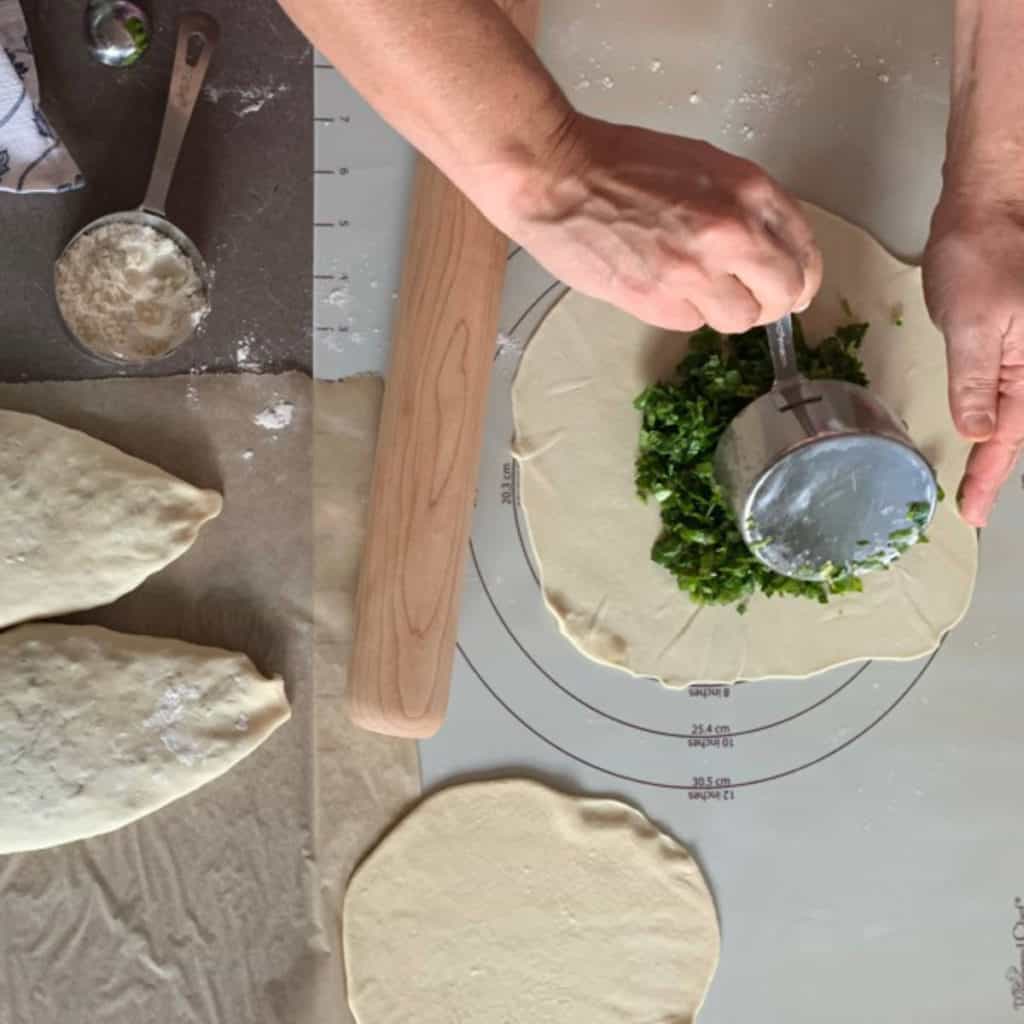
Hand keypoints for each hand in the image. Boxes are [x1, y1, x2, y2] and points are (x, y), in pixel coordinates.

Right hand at [486, 115, 821, 333]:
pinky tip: (660, 286)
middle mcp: (732, 233)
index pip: (803, 250)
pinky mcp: (660, 302)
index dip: (800, 277)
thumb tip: (764, 247)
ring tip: (699, 292)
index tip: (792, 287)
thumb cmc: (621, 162)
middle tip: (754, 302)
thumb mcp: (702, 164)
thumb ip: (741, 204)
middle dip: (773, 303)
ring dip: (727, 312)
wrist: (558, 178)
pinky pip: (695, 323)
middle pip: (783, 294)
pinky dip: (684, 312)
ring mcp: (696, 272)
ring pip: (742, 319)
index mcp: (748, 191)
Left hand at [923, 194, 1023, 526]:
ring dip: (1001, 447)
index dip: (989, 476)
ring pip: (1019, 412)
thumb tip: (978, 432)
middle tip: (974, 506)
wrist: (990, 207)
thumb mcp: (971, 322)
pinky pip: (1012, 388)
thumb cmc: (981, 254)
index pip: (1012, 437)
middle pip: (1021, 429)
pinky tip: (985, 432)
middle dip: (998, 468)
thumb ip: (974, 382)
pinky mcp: (1018, 340)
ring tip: (978, 480)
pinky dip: (998, 416)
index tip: (973, 512)